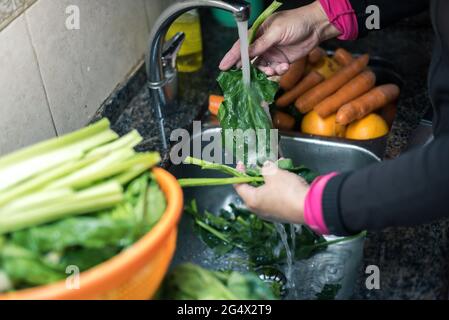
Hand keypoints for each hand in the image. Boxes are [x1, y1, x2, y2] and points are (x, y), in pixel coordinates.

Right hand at [219, 1, 340, 75]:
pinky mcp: (281, 60)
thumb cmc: (296, 22)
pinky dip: (278, 71)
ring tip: (274, 69)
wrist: (316, 27)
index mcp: (258, 32)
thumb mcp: (276, 32)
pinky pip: (274, 70)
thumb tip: (246, 54)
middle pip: (249, 59)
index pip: (241, 45)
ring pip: (261, 68)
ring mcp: (271, 53)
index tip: (223, 67)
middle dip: (249, 69)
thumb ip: (260, 44)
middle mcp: (262, 44)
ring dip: (266, 71)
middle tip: (247, 77)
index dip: (231, 56)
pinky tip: (284, 66)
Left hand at [234, 161, 309, 223]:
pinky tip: (287, 176)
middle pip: (253, 189)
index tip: (242, 163)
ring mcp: (271, 213)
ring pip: (267, 192)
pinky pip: (276, 197)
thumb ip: (265, 168)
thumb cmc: (286, 190)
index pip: (238, 186)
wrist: (309, 207)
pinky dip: (279, 186)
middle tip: (263, 165)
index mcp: (251, 200)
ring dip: (271, 179)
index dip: (239, 173)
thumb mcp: (273, 173)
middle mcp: (258, 209)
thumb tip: (265, 167)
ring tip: (279, 166)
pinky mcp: (282, 213)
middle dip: (258, 174)